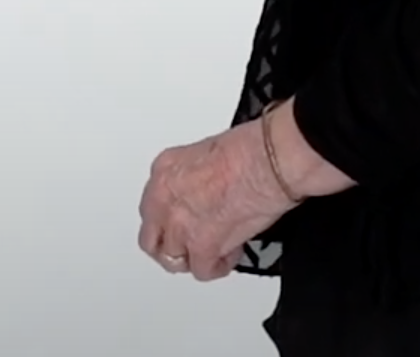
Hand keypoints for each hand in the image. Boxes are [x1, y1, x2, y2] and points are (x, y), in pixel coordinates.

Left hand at [137, 117, 300, 280]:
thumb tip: (205, 193)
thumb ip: (196, 178)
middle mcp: (164, 199)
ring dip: (195, 257)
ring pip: (173, 258)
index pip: (153, 206)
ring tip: (215, 250)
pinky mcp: (202, 247)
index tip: (185, 219)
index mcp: (164, 170)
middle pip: (152, 238)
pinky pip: (202, 270)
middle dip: (172, 245)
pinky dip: (217, 267)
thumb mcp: (207, 153)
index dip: (171, 218)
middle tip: (191, 245)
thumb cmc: (250, 150)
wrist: (267, 162)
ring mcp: (180, 225)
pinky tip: (231, 254)